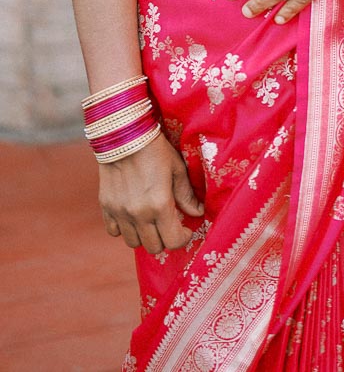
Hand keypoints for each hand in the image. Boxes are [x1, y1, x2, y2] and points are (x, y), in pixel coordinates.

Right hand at [99, 131, 203, 253]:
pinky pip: (113, 231)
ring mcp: (120, 212)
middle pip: (153, 247)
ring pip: (133, 243)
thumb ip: (186, 195)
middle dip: (165, 239)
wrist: (124, 135)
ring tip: (150, 220)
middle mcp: (138, 214)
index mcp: (159, 205)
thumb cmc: (155, 149)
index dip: (183, 238)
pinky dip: (124, 228)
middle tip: (169, 224)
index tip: (185, 230)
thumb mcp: (177, 169)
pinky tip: (132, 215)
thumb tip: (197, 213)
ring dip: (144, 236)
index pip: (173, 241)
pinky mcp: (106, 207)